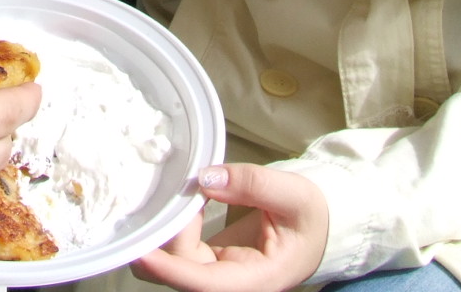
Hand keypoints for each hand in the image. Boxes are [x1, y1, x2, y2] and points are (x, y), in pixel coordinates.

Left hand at [132, 163, 329, 291]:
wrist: (318, 228)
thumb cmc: (311, 217)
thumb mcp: (294, 194)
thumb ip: (252, 184)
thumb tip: (205, 178)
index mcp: (256, 280)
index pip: (204, 284)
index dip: (170, 271)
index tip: (142, 252)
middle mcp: (230, 284)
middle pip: (180, 270)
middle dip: (164, 235)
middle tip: (170, 192)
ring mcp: (215, 273)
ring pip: (173, 259)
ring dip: (166, 226)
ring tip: (181, 191)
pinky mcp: (205, 259)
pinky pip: (178, 248)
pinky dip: (172, 223)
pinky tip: (183, 200)